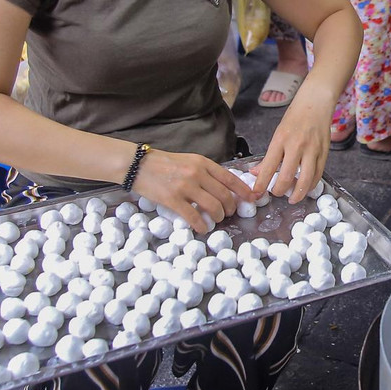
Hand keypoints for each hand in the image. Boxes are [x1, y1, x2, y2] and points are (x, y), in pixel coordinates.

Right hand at [131, 151, 257, 229]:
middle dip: (231, 207)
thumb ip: (205, 172)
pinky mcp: (173, 199)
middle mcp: (197, 173)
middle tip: (229, 213)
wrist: (137, 164)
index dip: (244, 191)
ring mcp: (185, 186)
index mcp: (203, 163)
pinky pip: (194, 216)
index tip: (252, 199)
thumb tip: (223, 187)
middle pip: (225, 195)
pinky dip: (202, 225)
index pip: (230, 178)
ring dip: (219, 216)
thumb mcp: (188, 161)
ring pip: (213, 206)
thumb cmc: (163, 164)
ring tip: (216, 219)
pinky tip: (203, 228)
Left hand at [253, 81, 334, 203]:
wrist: (316, 104)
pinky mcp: (324, 153)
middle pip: (286, 177)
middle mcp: (296, 146)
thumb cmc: (295, 118)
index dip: (261, 184)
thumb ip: (268, 157)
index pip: (267, 167)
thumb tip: (256, 174)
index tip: (256, 194)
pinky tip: (306, 188)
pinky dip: (311, 185)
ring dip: (298, 194)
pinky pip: (318, 175)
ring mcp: (312, 150)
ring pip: (305, 180)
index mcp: (280, 140)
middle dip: (279, 191)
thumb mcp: (277, 134)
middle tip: (276, 193)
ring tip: (292, 198)